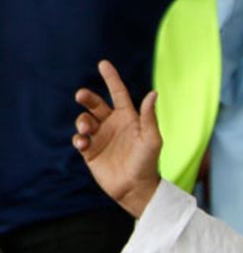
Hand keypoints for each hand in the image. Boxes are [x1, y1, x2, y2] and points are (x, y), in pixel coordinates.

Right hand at [72, 60, 162, 217]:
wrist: (136, 189)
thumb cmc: (148, 163)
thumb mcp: (152, 140)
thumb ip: (149, 118)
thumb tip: (153, 93)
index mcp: (128, 118)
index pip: (118, 93)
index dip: (111, 78)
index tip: (103, 63)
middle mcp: (113, 124)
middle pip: (95, 104)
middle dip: (87, 97)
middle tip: (81, 96)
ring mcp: (100, 137)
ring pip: (84, 119)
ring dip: (82, 121)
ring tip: (86, 131)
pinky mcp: (90, 150)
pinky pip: (79, 138)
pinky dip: (78, 138)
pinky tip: (83, 144)